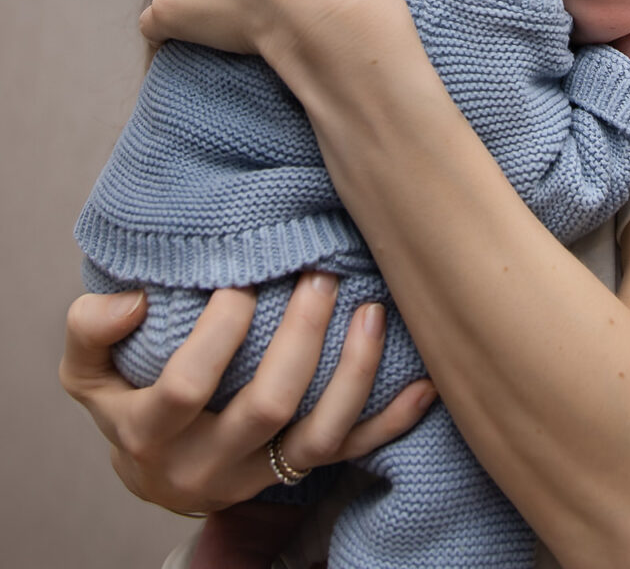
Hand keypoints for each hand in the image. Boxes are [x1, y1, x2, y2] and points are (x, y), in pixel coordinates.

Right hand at [59, 275, 435, 514]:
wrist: (152, 470)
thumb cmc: (124, 401)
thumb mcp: (85, 371)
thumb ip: (91, 330)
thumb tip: (134, 301)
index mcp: (152, 435)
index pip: (189, 385)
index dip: (218, 333)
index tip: (240, 280)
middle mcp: (208, 467)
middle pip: (267, 407)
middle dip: (300, 337)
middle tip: (319, 274)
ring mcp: (258, 476)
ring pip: (319, 438)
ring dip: (353, 373)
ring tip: (371, 308)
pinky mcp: (295, 476)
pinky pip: (352, 455)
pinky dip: (391, 421)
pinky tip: (424, 385)